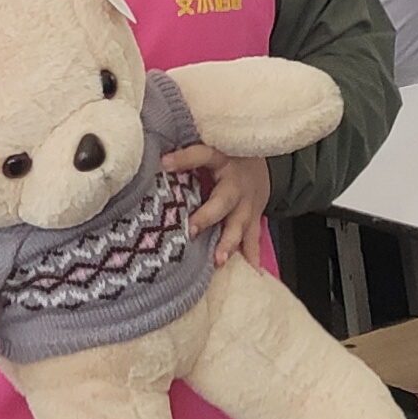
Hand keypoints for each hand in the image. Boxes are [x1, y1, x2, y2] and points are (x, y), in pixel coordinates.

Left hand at [166, 146, 274, 268]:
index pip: (204, 155)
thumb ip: (187, 155)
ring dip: (228, 242)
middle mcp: (236, 184)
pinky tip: (252, 269)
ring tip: (218, 260)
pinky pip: (253, 238)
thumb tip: (156, 157)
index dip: (185, 159)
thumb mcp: (212, 149)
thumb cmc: (227, 157)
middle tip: (191, 230)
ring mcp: (247, 204)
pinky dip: (252, 255)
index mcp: (221, 160)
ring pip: (240, 224)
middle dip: (208, 216)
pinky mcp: (254, 219)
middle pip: (224, 199)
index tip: (164, 163)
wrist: (261, 165)